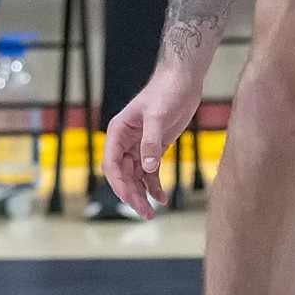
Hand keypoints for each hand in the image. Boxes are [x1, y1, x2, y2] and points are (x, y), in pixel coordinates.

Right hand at [101, 66, 202, 219]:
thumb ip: (151, 142)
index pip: (111, 164)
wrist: (183, 81)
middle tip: (145, 213)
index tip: (130, 199)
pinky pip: (150, 172)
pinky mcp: (154, 148)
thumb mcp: (158, 116)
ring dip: (142, 194)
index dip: (118, 184)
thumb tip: (148, 168)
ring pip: (135, 177)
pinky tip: (162, 198)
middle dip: (132, 195)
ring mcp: (139, 146)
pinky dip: (154, 186)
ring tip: (152, 213)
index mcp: (118, 131)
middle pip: (123, 175)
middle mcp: (125, 141)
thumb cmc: (166, 92)